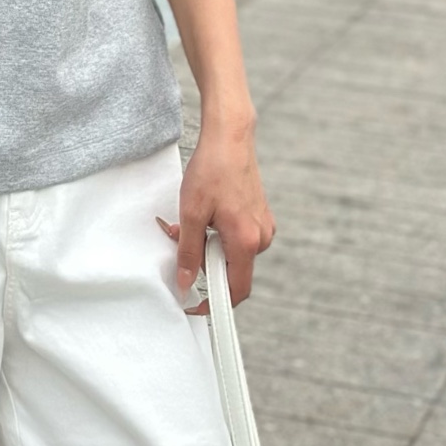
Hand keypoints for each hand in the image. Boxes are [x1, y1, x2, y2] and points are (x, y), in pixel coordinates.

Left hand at [157, 112, 274, 310]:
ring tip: (191, 222)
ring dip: (209, 249)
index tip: (195, 307)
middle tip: (181, 242)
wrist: (230, 139)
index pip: (236, 290)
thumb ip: (188, 253)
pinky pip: (238, 240)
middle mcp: (261, 238)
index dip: (215, 304)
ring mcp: (264, 227)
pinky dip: (218, 236)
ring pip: (233, 255)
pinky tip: (205, 216)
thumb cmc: (212, 171)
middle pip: (232, 273)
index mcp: (246, 241)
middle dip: (204, 266)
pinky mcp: (260, 217)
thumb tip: (185, 282)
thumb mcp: (191, 214)